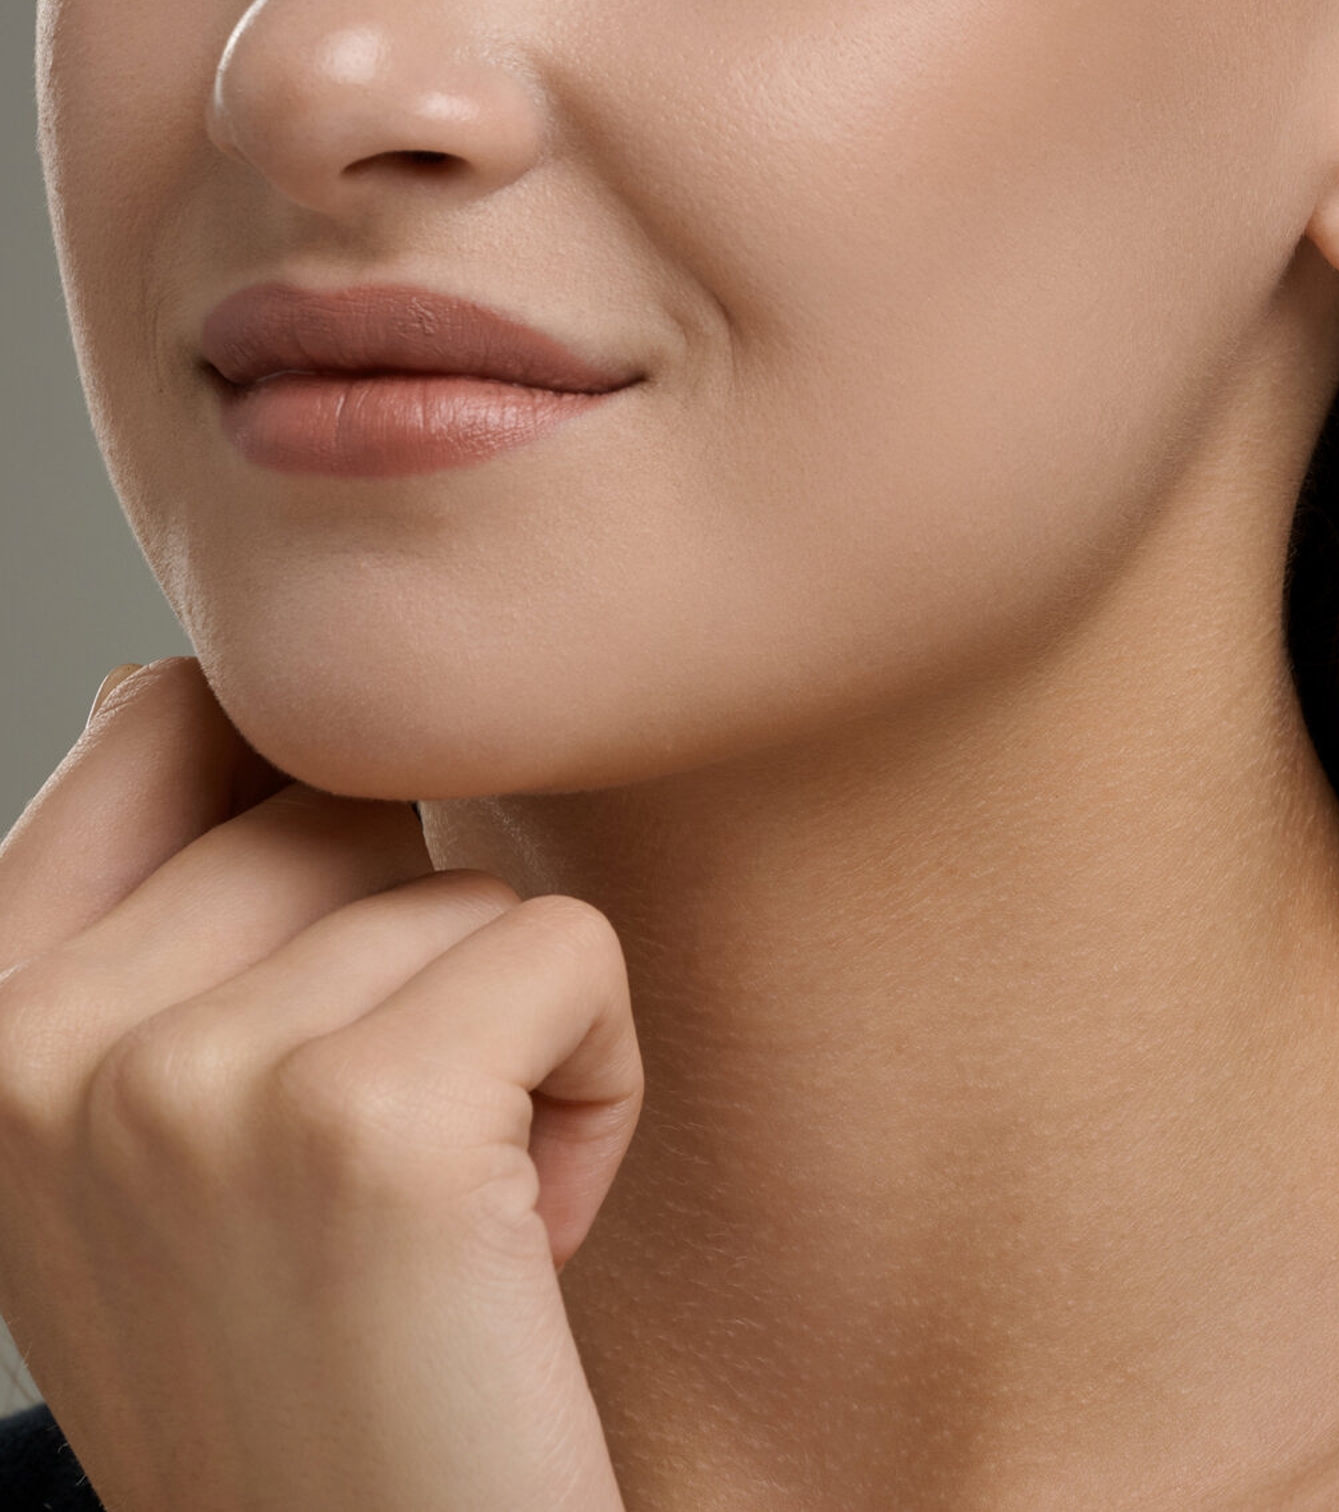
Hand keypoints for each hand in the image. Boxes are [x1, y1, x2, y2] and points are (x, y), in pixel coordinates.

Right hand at [0, 660, 641, 1511]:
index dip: (308, 797)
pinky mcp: (360, 1125)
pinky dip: (597, 1079)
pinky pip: (568, 952)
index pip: (166, 714)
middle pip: (344, 796)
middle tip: (387, 1157)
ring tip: (444, 1215)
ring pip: (460, 881)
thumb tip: (173, 677)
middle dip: (414, 950)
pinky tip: (523, 1241)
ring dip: (509, 1033)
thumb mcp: (154, 1128)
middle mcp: (27, 1042)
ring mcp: (179, 1081)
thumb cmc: (307, 1345)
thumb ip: (149, 913)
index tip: (336, 975)